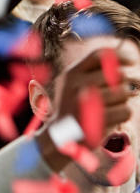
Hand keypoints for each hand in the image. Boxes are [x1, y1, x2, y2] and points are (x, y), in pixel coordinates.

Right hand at [35, 47, 132, 171]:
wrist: (60, 137)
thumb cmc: (76, 107)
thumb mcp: (77, 84)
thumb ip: (98, 71)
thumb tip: (132, 62)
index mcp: (72, 73)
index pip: (102, 55)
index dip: (121, 57)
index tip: (132, 62)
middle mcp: (76, 85)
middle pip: (118, 74)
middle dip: (128, 82)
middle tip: (127, 90)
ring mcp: (84, 103)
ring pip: (123, 93)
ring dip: (124, 101)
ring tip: (112, 106)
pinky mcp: (95, 121)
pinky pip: (126, 111)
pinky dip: (123, 115)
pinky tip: (111, 118)